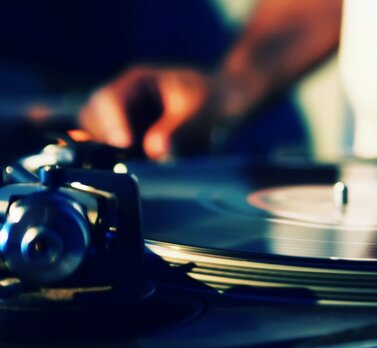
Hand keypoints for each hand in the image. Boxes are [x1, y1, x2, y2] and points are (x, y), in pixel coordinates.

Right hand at [79, 67, 215, 160]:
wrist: (222, 106)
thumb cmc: (211, 99)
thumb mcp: (200, 110)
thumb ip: (179, 129)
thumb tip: (155, 150)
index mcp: (136, 82)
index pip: (108, 99)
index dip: (111, 122)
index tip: (123, 144)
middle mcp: (123, 101)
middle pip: (91, 118)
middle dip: (103, 139)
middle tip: (124, 161)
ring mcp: (123, 122)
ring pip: (97, 138)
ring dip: (109, 154)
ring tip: (131, 167)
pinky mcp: (129, 144)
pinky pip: (112, 154)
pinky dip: (118, 163)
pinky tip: (134, 172)